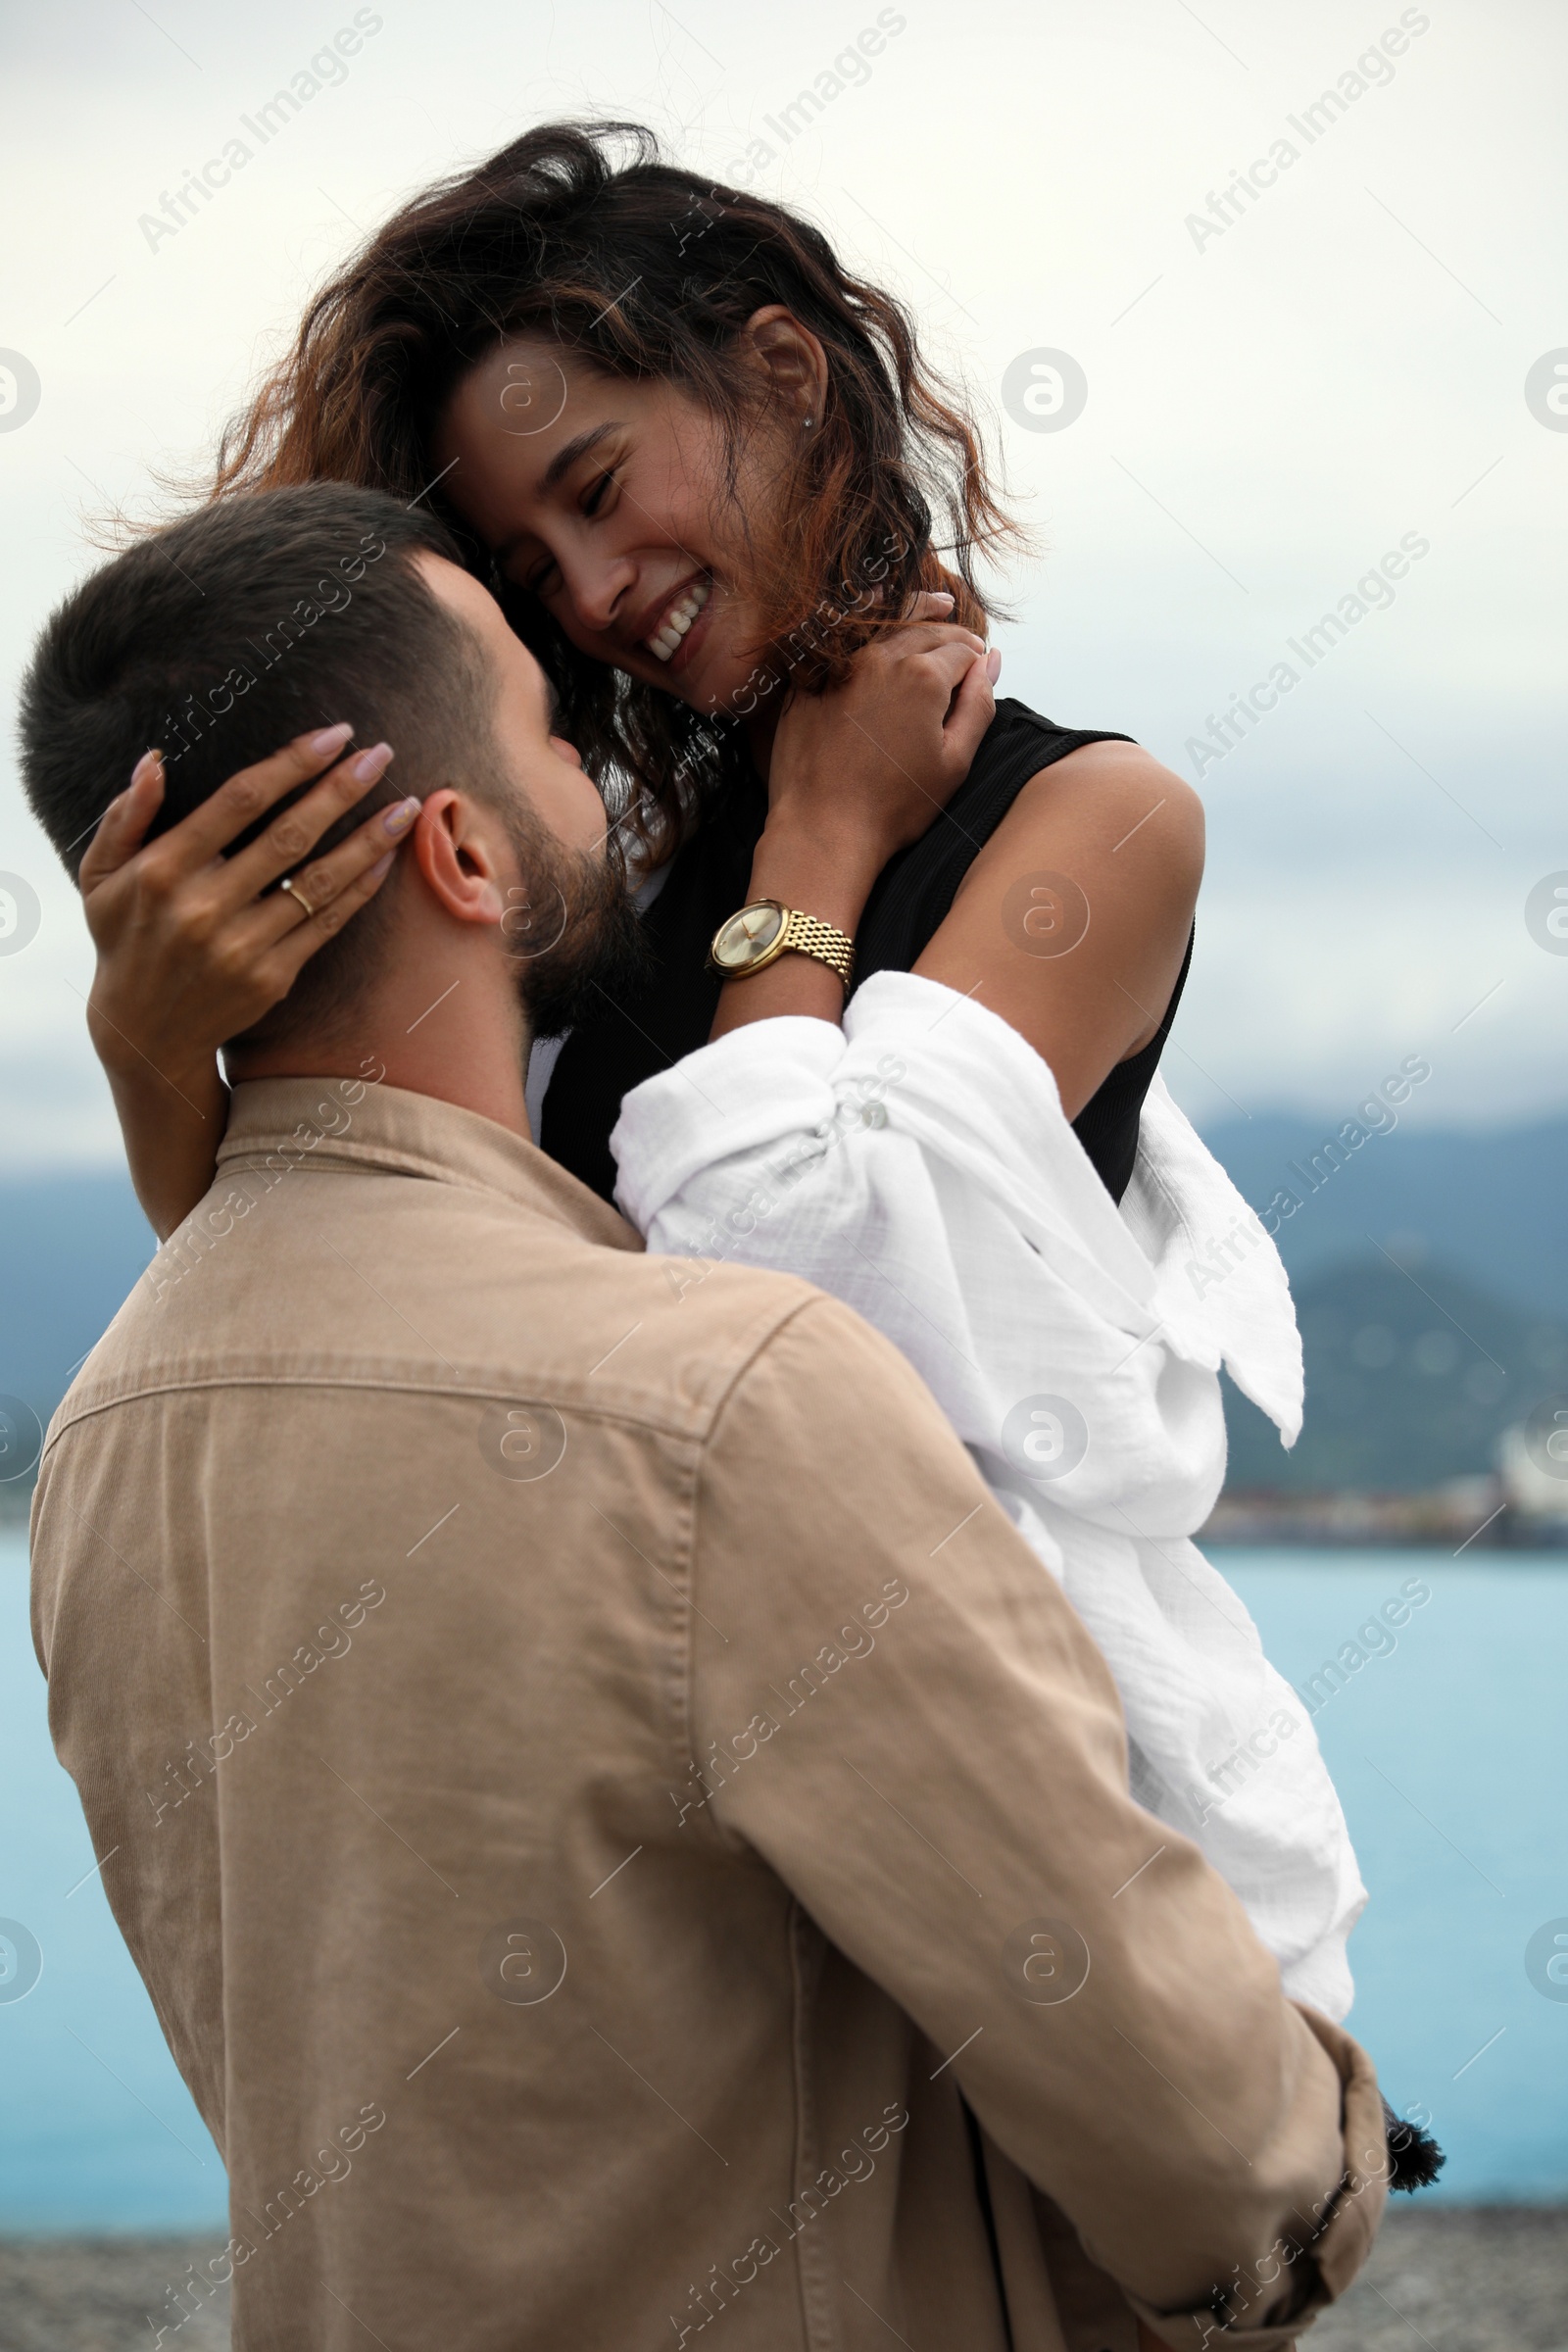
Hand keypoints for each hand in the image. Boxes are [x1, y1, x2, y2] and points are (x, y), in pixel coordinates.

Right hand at [80, 725, 414, 1092]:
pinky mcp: (272, 978)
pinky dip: (361, 889)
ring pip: (320, 881)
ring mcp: (243, 946)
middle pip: (290, 834)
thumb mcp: (102, 877)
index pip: (241, 800)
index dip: (293, 763)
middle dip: (341, 789)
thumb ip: (124, 817)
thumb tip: (153, 762)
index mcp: (164, 869)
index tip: (335, 734)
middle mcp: (205, 906)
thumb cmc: (125, 938)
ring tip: (405, 804)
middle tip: (381, 754)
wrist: (146, 1034)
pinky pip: (327, 924)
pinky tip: (387, 858)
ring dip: (369, 839)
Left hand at [764, 591, 1000, 904]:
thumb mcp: (954, 762)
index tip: (979, 666)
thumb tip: (991, 661)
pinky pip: (840, 646)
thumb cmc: (893, 807)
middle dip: (948, 637)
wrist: (823, 829)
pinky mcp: (808, 681)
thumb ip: (979, 705)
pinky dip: (864, 641)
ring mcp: (839, 667)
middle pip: (925, 632)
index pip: (962, 650)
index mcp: (923, 676)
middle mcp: (881, 659)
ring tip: (926, 636)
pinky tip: (876, 651)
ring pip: (884, 632)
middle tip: (962, 649)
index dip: (976, 657)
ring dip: (910, 631)